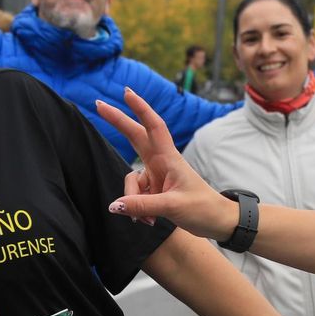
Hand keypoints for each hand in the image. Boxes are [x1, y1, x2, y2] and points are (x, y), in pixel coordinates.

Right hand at [95, 88, 238, 237]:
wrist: (216, 222)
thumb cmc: (202, 208)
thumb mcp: (172, 207)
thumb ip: (142, 206)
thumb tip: (114, 206)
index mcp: (169, 159)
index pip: (154, 127)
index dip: (140, 108)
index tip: (126, 92)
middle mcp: (161, 163)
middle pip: (135, 137)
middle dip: (118, 121)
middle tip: (98, 104)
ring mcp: (156, 176)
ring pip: (131, 180)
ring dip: (132, 201)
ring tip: (147, 220)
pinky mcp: (153, 190)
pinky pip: (134, 196)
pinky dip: (137, 209)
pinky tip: (149, 222)